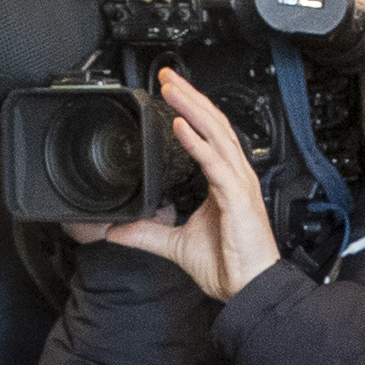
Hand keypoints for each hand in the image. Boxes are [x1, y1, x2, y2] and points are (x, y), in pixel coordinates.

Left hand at [97, 71, 282, 300]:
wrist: (247, 289)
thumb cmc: (228, 265)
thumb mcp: (175, 244)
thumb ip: (148, 233)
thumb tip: (118, 229)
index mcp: (224, 181)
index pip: (208, 135)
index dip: (190, 111)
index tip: (170, 92)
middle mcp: (234, 176)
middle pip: (213, 124)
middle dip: (190, 97)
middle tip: (167, 76)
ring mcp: (238, 184)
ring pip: (216, 134)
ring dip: (192, 109)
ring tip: (172, 90)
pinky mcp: (237, 198)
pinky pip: (216, 163)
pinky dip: (198, 143)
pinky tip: (181, 126)